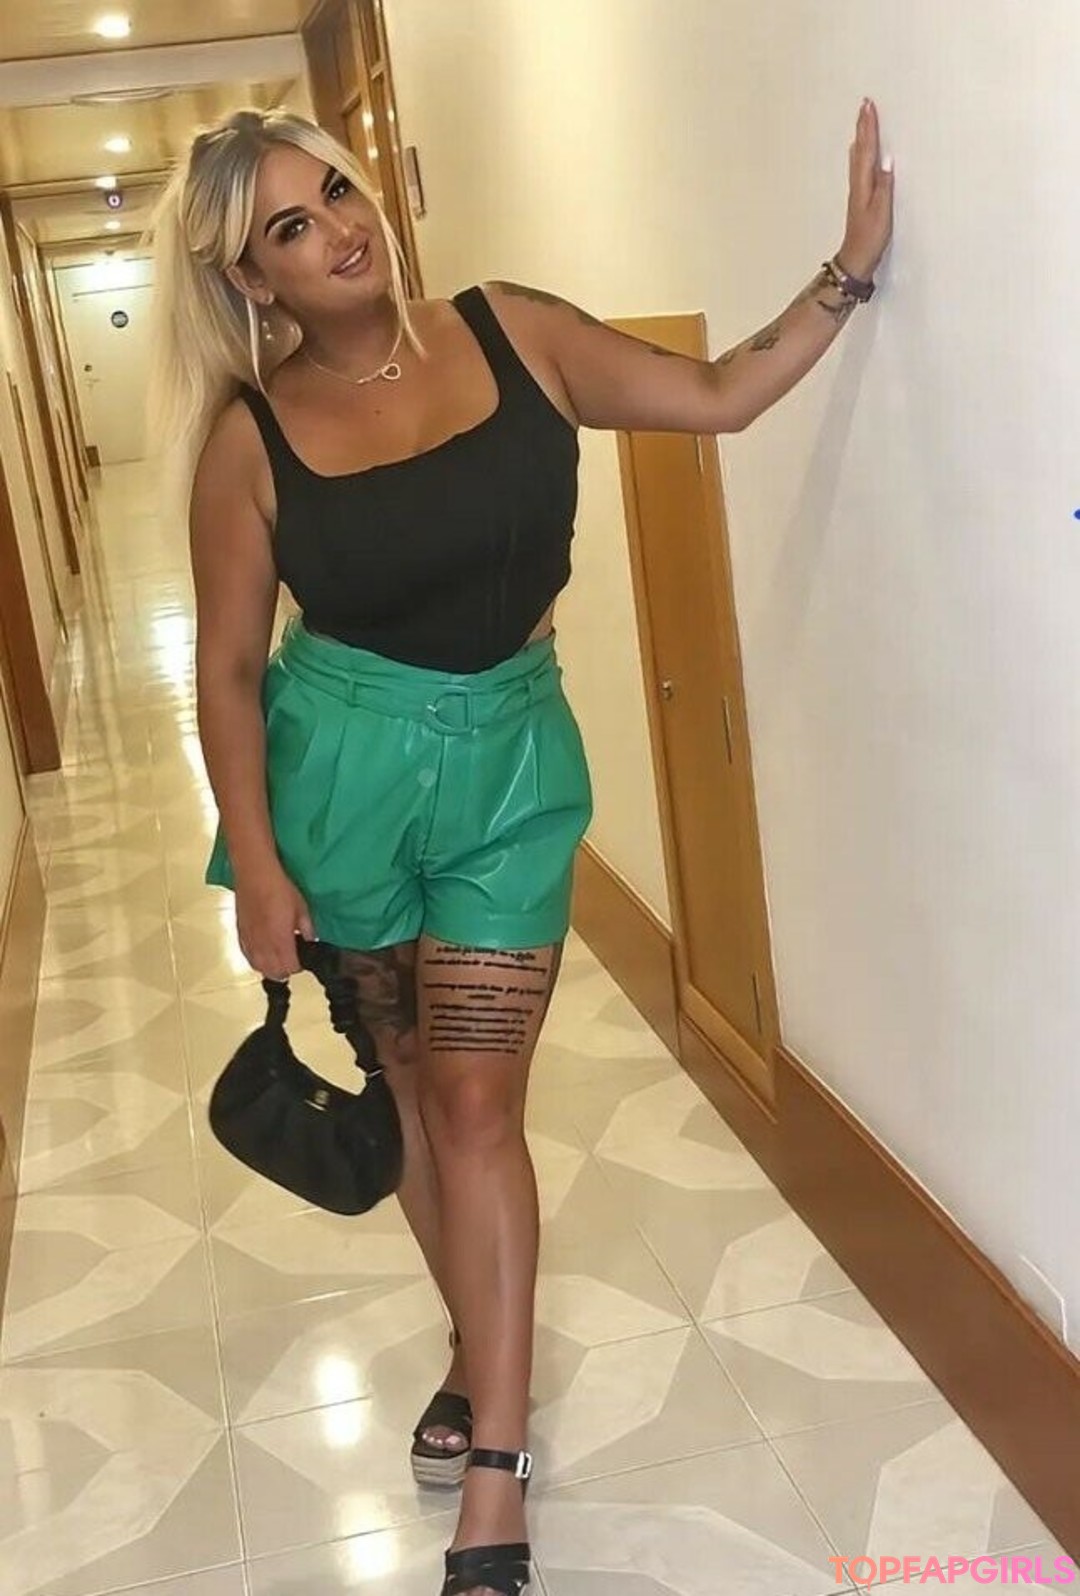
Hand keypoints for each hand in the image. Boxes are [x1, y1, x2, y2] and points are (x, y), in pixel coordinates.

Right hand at [234, 864, 315, 979]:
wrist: (254, 875)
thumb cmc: (280, 889)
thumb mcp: (301, 907)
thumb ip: (307, 927)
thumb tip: (312, 939)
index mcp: (281, 940)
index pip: (290, 967)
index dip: (298, 966)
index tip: (303, 959)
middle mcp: (264, 945)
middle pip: (273, 973)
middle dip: (284, 971)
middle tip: (292, 960)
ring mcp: (250, 940)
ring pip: (258, 967)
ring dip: (269, 968)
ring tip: (277, 960)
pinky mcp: (240, 933)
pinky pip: (247, 956)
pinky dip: (255, 960)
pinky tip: (261, 955)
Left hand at [838, 98, 893, 282]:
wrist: (856, 257)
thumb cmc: (871, 238)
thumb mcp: (882, 212)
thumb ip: (885, 186)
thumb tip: (888, 160)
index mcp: (864, 184)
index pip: (867, 149)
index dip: (869, 127)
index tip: (869, 106)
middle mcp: (858, 183)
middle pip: (861, 148)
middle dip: (864, 126)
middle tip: (865, 104)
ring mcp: (857, 190)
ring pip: (858, 155)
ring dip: (861, 136)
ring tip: (862, 120)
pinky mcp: (859, 196)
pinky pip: (859, 166)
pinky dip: (860, 153)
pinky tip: (858, 151)